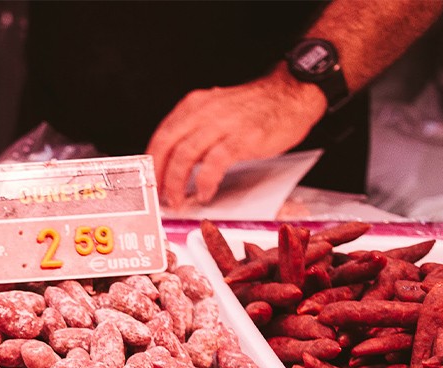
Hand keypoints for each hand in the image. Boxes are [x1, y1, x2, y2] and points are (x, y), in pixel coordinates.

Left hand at [147, 72, 325, 207]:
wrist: (293, 92)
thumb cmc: (257, 107)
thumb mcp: (218, 111)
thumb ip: (197, 130)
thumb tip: (178, 162)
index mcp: (195, 105)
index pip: (162, 134)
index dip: (152, 161)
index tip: (149, 180)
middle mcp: (204, 111)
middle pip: (167, 145)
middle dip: (159, 175)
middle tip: (159, 196)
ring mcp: (223, 124)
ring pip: (185, 155)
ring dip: (176, 183)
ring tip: (178, 199)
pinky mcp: (243, 138)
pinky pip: (214, 163)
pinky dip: (205, 181)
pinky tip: (205, 192)